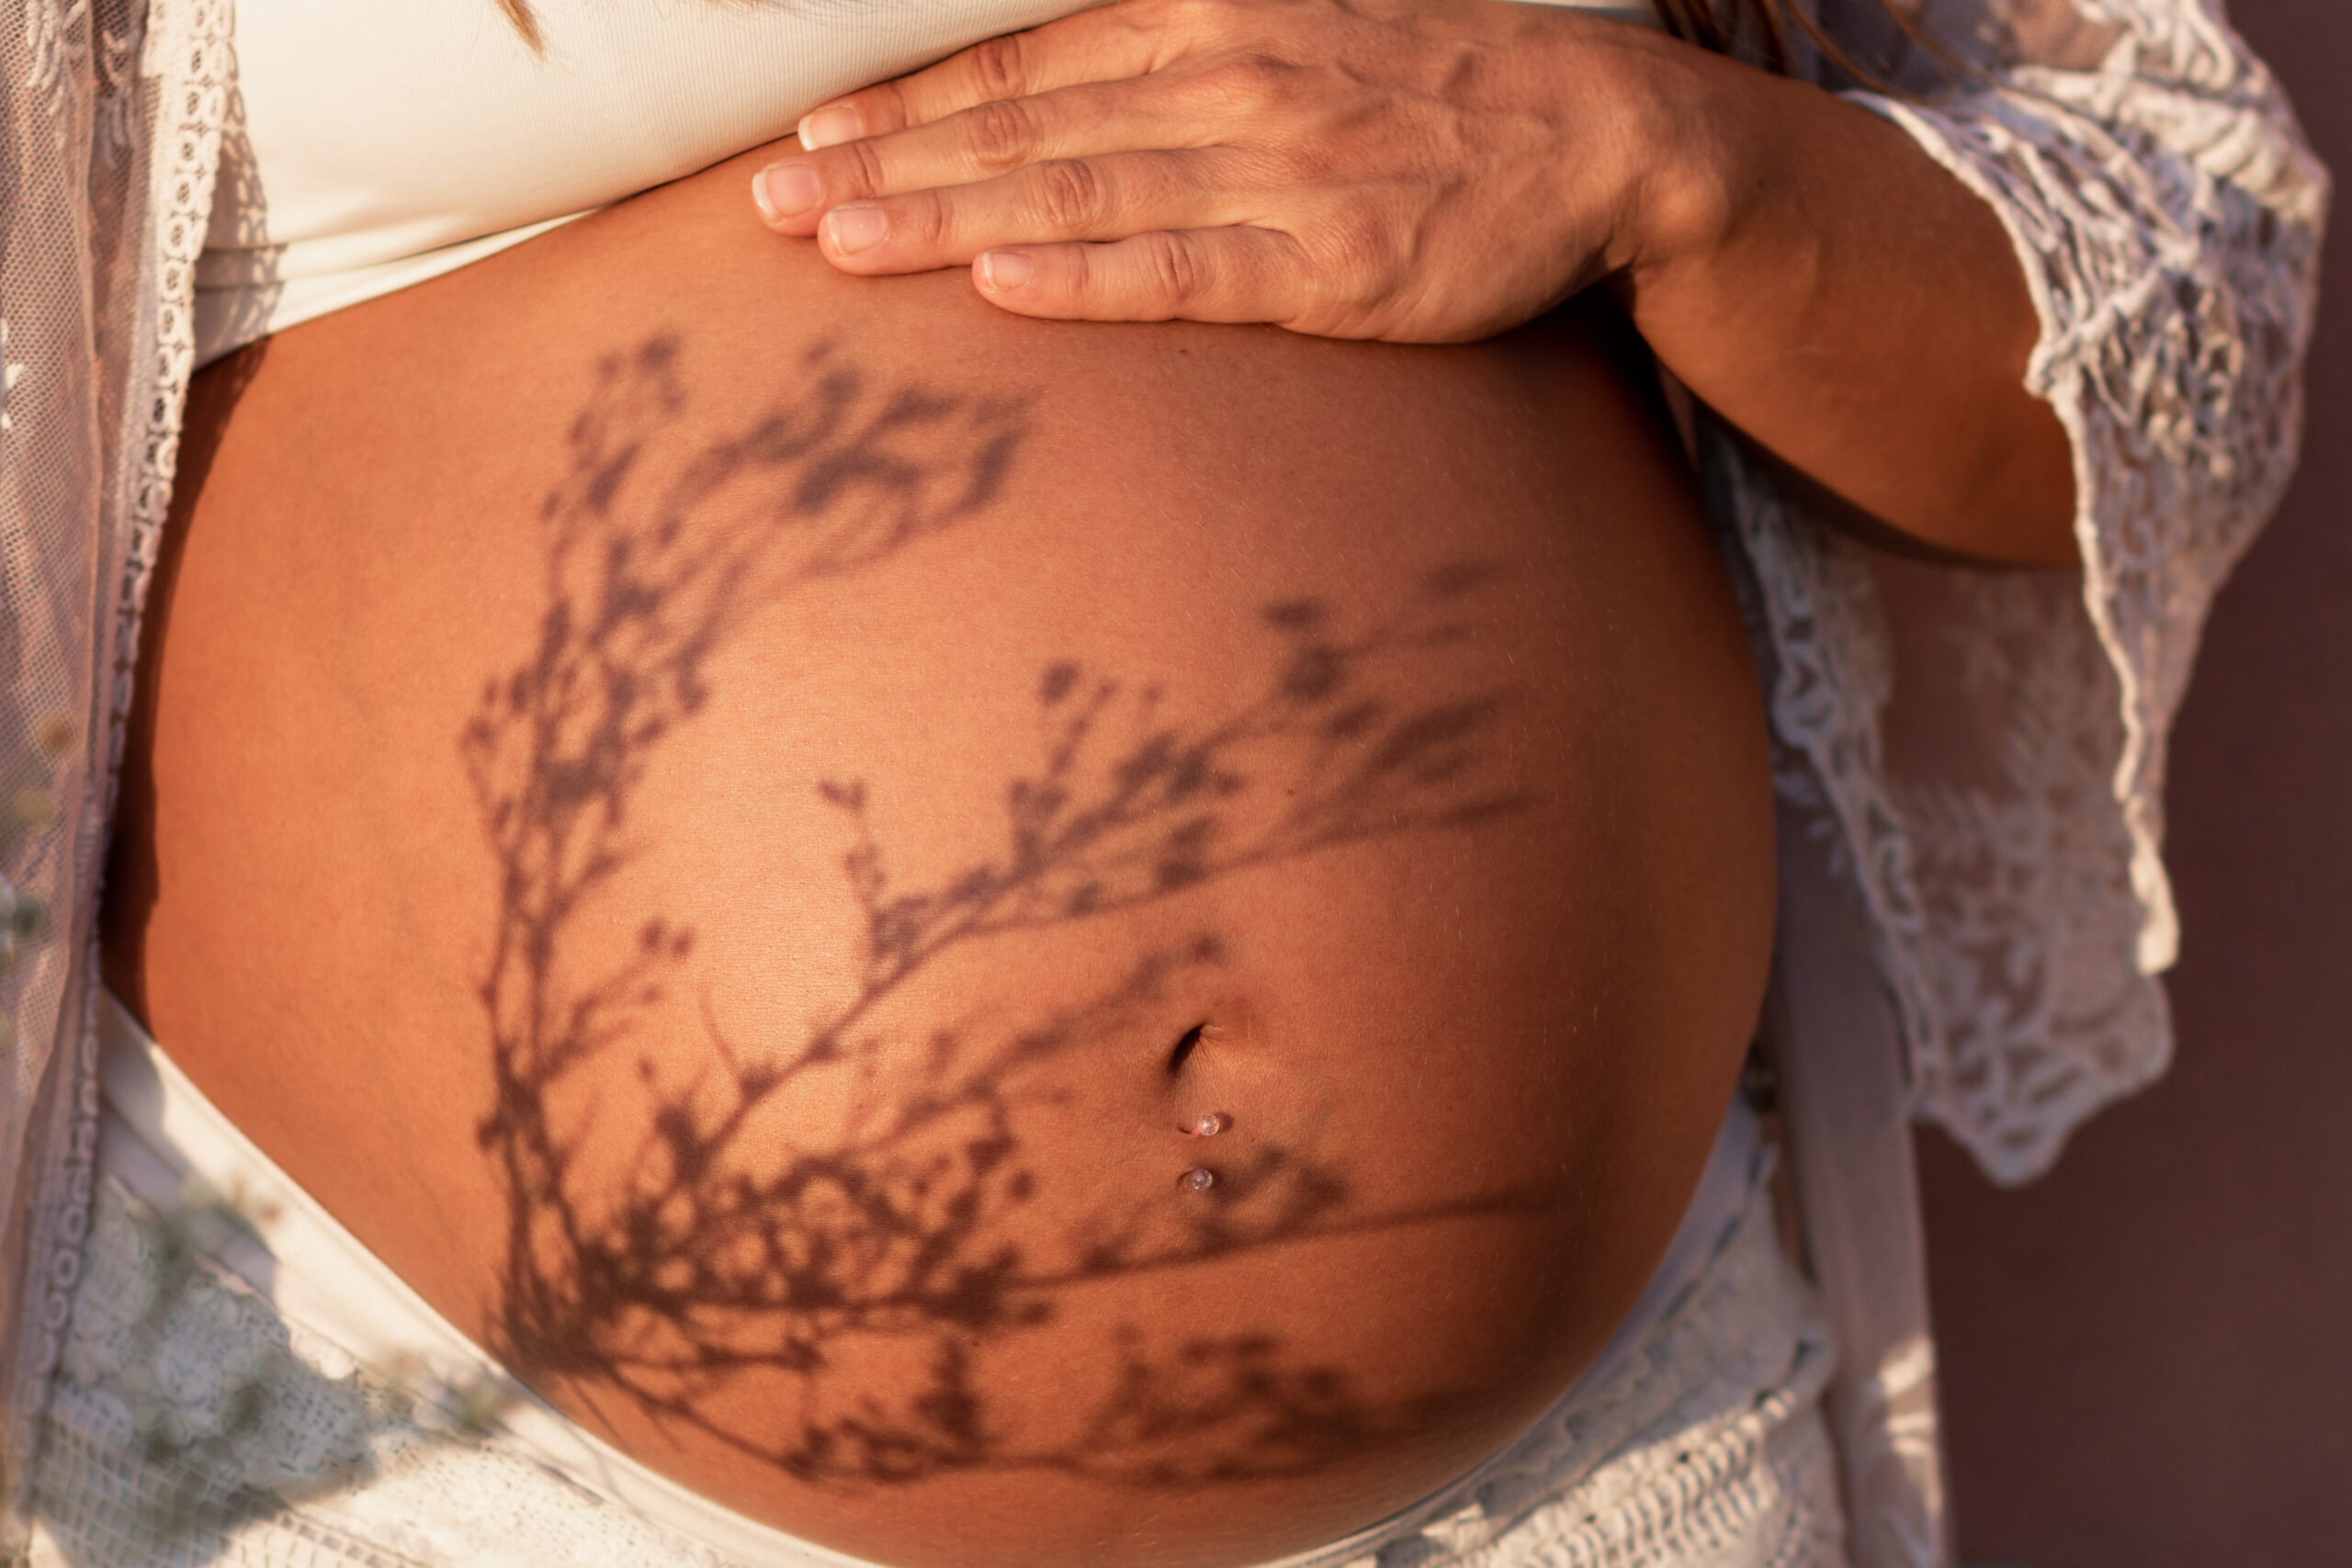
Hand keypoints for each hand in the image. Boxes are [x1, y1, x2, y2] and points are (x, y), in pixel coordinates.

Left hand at [749, 0, 1711, 340]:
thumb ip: (1176, 66)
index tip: (806, 140)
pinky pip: (1186, 270)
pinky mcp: (1332, 263)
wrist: (1597, 133)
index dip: (908, 108)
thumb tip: (1061, 98)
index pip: (1023, 71)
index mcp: (1208, 26)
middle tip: (769, 206)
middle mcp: (1225, 84)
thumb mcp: (1294, 39)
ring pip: (1078, 196)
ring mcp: (1278, 173)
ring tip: (838, 244)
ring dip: (947, 220)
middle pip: (1021, 131)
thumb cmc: (1433, 93)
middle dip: (886, 167)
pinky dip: (1088, 277)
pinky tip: (999, 287)